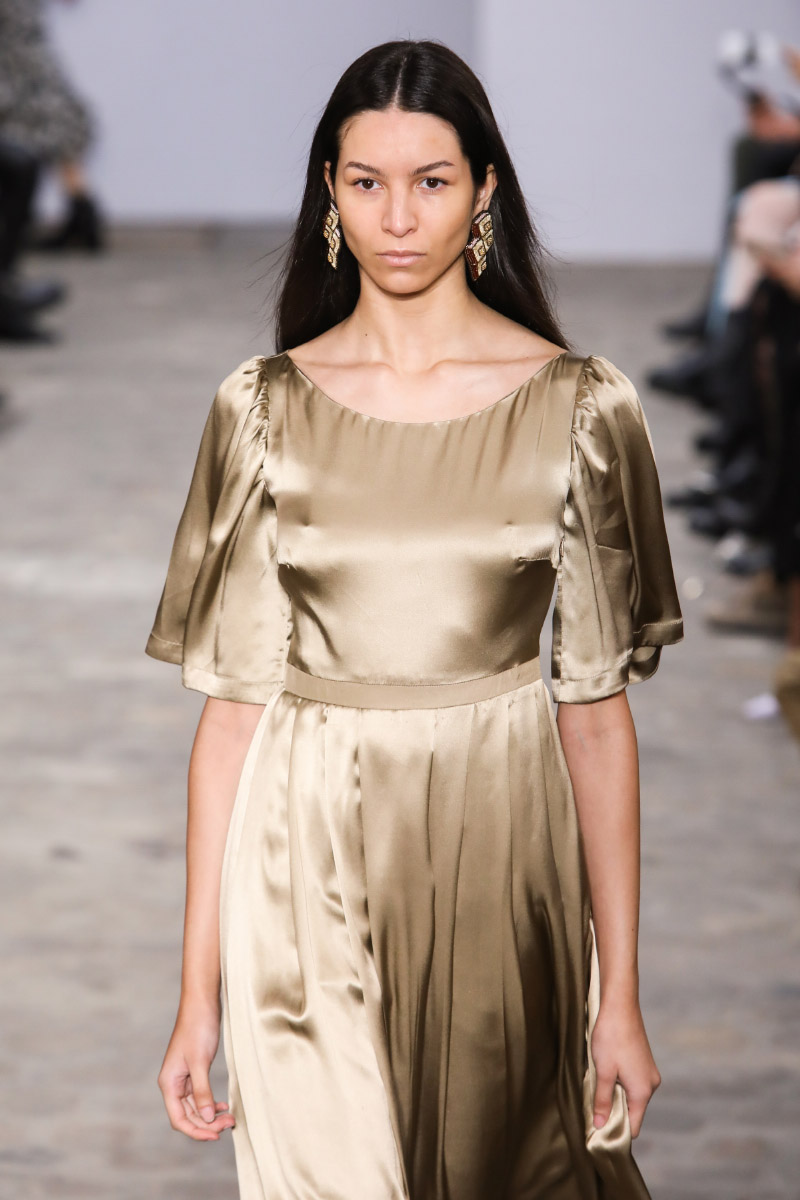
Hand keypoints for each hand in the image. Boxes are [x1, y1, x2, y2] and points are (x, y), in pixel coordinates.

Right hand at [157, 1001, 235, 1140]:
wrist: (202, 1004)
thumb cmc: (197, 1029)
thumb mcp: (200, 1061)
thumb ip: (202, 1091)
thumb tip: (206, 1118)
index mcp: (169, 1083)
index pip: (179, 1119)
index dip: (196, 1131)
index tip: (216, 1135)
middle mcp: (173, 1084)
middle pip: (188, 1116)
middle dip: (207, 1123)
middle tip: (230, 1124)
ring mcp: (183, 1078)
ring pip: (196, 1107)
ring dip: (211, 1115)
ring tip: (230, 1118)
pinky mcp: (194, 1071)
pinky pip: (200, 1095)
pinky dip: (211, 1103)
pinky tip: (222, 1106)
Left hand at [590, 998, 660, 1137]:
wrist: (620, 1005)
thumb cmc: (611, 1037)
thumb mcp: (603, 1071)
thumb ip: (602, 1100)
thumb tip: (600, 1125)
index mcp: (643, 1091)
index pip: (633, 1125)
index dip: (616, 1131)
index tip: (597, 1130)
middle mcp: (651, 1084)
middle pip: (632, 1111)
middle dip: (613, 1111)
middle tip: (592, 1106)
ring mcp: (648, 1071)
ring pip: (630, 1094)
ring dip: (614, 1094)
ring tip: (597, 1083)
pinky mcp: (643, 1061)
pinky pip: (631, 1081)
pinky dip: (618, 1082)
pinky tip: (605, 1071)